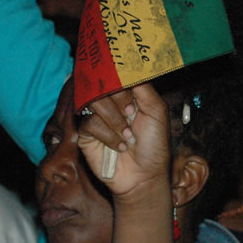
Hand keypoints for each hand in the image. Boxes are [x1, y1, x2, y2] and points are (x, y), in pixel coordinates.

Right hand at [78, 83, 171, 197]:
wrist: (145, 176)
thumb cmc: (154, 145)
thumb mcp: (157, 111)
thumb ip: (143, 87)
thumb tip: (127, 66)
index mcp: (126, 93)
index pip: (114, 72)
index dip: (118, 75)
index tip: (125, 81)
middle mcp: (109, 102)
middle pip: (100, 83)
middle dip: (118, 98)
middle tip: (131, 113)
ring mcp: (96, 117)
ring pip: (93, 102)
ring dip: (114, 119)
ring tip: (128, 136)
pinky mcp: (85, 134)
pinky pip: (88, 124)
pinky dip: (107, 135)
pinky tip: (119, 146)